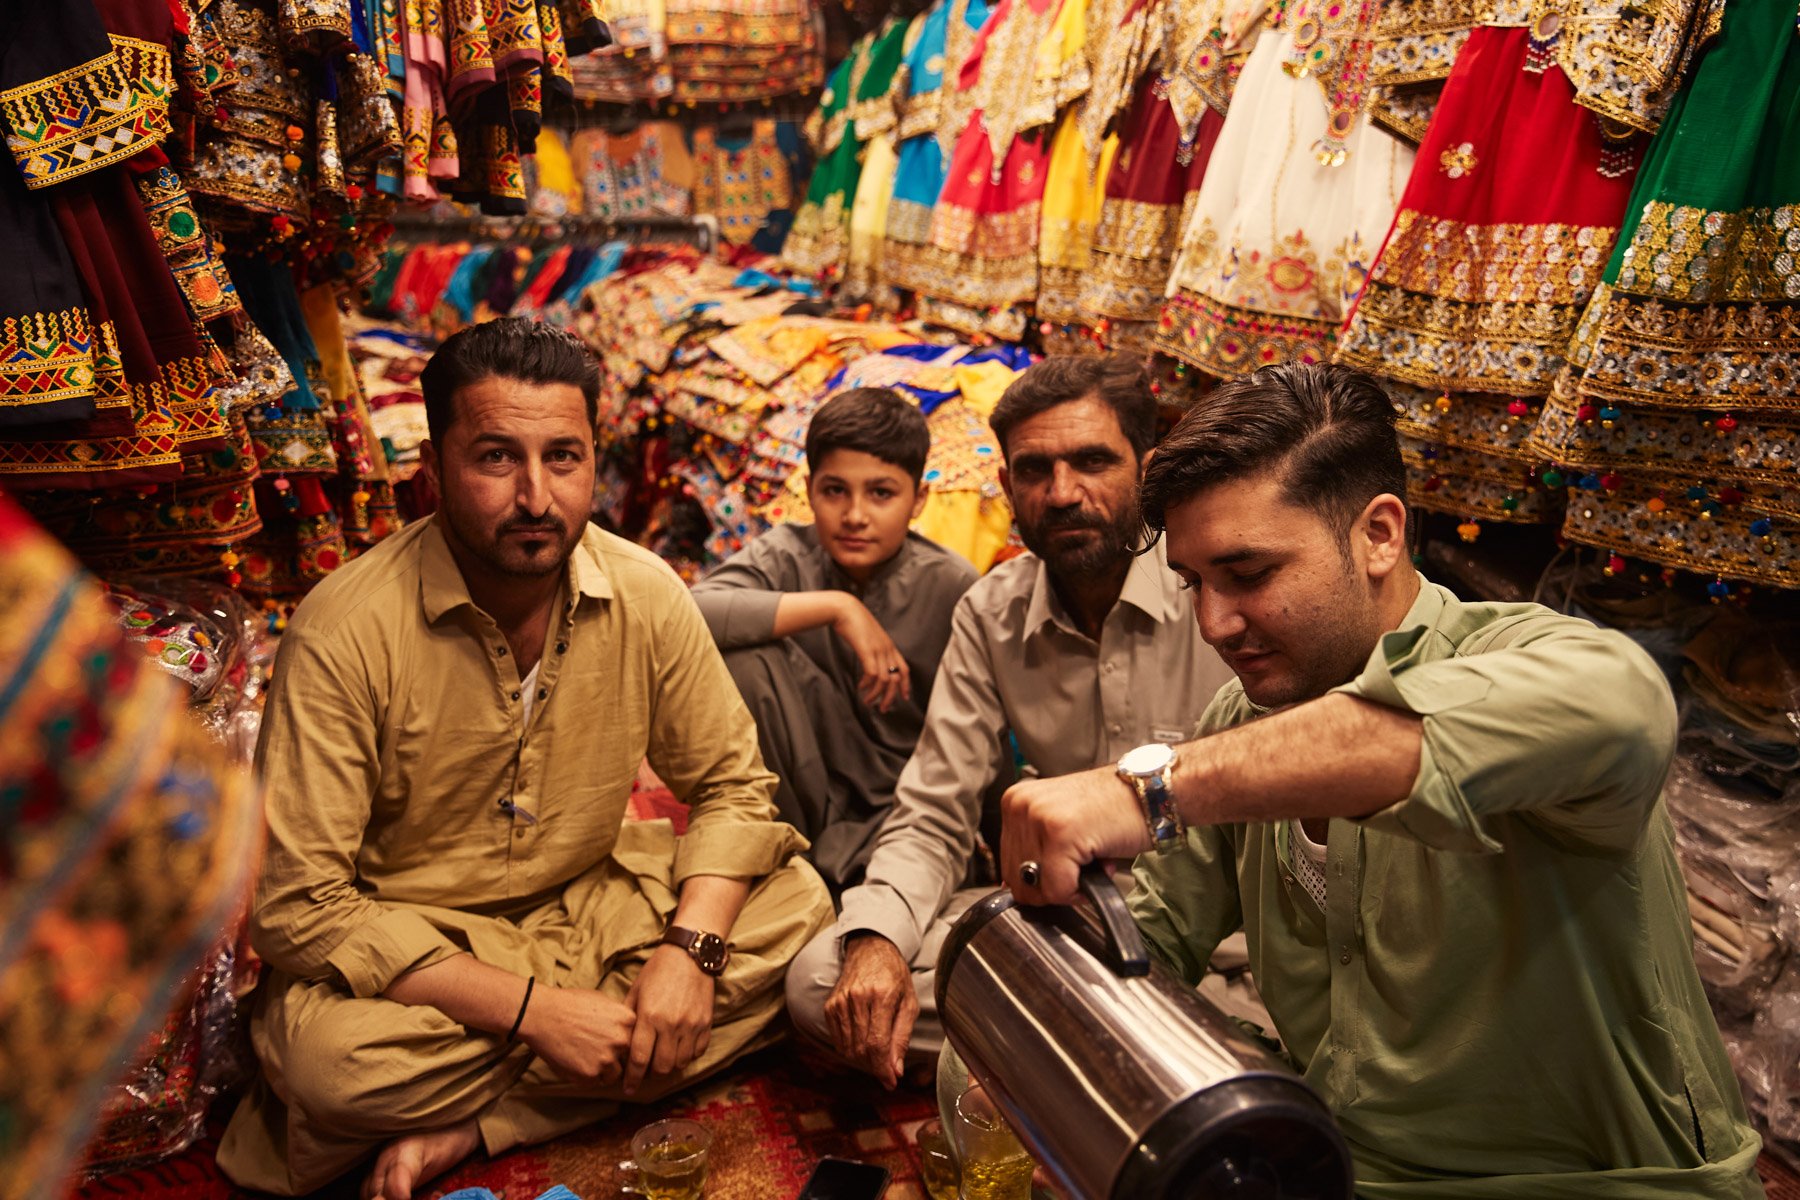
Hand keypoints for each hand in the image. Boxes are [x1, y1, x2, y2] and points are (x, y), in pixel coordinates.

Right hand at [517, 982, 636, 1083]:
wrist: (542, 1015)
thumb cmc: (570, 1004)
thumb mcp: (603, 1001)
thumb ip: (620, 1018)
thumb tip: (630, 1030)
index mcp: (629, 1021)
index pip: (637, 1040)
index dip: (625, 1044)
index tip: (616, 1045)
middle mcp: (622, 1041)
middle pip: (628, 1059)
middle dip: (616, 1058)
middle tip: (598, 1051)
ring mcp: (607, 1059)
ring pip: (613, 1074)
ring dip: (602, 1070)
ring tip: (584, 1055)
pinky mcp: (590, 1075)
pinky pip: (594, 1082)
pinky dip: (586, 1076)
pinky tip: (574, 1060)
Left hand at [623, 944, 716, 1093]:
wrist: (690, 955)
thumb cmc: (658, 971)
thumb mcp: (636, 991)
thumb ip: (627, 1017)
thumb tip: (619, 1042)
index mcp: (649, 1017)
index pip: (639, 1059)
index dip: (632, 1079)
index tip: (628, 1089)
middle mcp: (671, 1025)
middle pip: (661, 1067)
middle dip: (651, 1074)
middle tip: (646, 1071)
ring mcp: (691, 1025)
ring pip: (680, 1063)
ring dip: (669, 1066)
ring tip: (662, 1060)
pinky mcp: (706, 1024)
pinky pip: (697, 1052)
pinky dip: (687, 1056)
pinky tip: (679, 1049)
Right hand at [823, 933, 917, 1088]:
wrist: (870, 949)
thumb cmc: (894, 976)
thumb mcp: (909, 1003)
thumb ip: (902, 1037)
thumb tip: (895, 1070)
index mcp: (882, 996)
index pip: (877, 1044)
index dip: (883, 1069)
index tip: (891, 1083)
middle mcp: (857, 998)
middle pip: (861, 1049)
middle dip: (876, 1067)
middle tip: (888, 1070)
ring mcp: (840, 1002)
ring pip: (848, 1048)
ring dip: (864, 1060)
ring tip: (878, 1054)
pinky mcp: (829, 1006)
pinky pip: (838, 1040)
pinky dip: (851, 1049)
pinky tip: (864, 1042)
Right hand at [830, 595, 910, 712]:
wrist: (845, 609)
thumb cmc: (854, 622)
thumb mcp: (869, 636)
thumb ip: (873, 648)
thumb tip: (870, 662)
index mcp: (890, 646)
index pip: (905, 669)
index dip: (906, 685)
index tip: (904, 697)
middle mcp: (887, 649)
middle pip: (896, 679)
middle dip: (890, 697)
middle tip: (883, 709)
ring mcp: (878, 650)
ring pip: (884, 680)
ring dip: (876, 694)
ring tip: (867, 702)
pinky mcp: (867, 651)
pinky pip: (872, 674)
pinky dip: (867, 684)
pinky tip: (861, 687)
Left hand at [1000, 765, 1151, 904]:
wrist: (1152, 792)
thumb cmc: (1114, 810)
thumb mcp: (1060, 823)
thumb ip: (1034, 848)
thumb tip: (1014, 887)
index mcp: (1015, 800)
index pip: (1007, 865)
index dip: (1040, 878)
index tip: (1068, 865)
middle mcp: (1020, 805)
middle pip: (1018, 879)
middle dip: (1053, 885)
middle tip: (1084, 865)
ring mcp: (1039, 817)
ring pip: (1037, 887)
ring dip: (1069, 887)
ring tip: (1094, 860)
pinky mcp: (1061, 833)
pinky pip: (1058, 888)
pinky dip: (1079, 891)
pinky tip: (1100, 867)